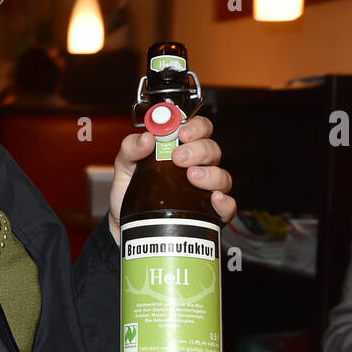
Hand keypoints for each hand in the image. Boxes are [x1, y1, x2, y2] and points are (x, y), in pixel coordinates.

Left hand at [108, 115, 236, 245]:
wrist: (126, 225)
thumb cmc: (131, 192)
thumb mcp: (124, 167)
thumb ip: (130, 148)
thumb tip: (145, 138)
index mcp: (181, 149)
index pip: (200, 128)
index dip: (196, 126)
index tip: (181, 133)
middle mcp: (198, 166)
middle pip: (212, 149)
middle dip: (198, 150)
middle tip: (177, 157)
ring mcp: (205, 190)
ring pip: (222, 176)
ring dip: (210, 174)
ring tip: (190, 176)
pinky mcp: (209, 214)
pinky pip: (227, 207)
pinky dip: (225, 202)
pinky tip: (214, 199)